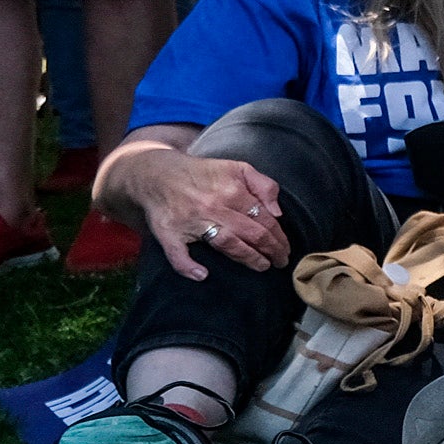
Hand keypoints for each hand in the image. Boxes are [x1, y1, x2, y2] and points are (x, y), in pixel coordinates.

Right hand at [125, 146, 291, 279]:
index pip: (265, 220)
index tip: (285, 249)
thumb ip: (263, 185)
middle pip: (251, 234)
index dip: (279, 237)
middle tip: (281, 262)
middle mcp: (214, 207)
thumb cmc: (202, 173)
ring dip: (247, 259)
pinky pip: (178, 254)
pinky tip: (202, 275)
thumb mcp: (238, 168)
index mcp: (233, 191)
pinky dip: (188, 266)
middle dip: (271, 251)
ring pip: (227, 244)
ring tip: (262, 266)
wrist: (157, 173)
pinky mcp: (169, 233)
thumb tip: (277, 212)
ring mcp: (192, 221)